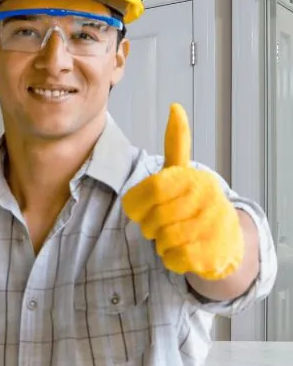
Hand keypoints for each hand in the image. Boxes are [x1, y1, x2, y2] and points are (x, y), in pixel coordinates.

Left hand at [122, 103, 242, 279]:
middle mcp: (205, 198)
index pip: (148, 192)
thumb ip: (177, 143)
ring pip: (161, 240)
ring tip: (177, 234)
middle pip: (151, 220)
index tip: (144, 207)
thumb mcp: (184, 172)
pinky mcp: (211, 253)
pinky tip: (186, 250)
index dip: (138, 206)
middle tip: (165, 223)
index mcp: (192, 178)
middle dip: (151, 226)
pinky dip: (172, 259)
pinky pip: (172, 259)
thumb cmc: (195, 203)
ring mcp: (211, 226)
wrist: (227, 238)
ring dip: (162, 242)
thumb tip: (175, 106)